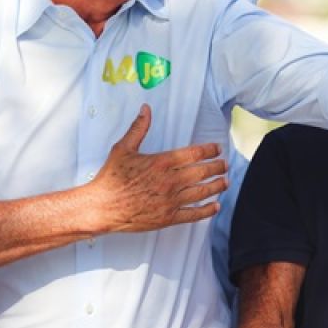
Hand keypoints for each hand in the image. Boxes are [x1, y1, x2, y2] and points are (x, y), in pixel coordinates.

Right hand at [86, 105, 227, 233]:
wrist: (102, 207)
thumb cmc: (111, 178)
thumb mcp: (123, 148)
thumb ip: (138, 128)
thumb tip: (145, 109)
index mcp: (161, 162)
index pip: (193, 154)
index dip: (209, 150)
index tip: (217, 149)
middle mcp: (169, 181)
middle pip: (202, 172)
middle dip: (217, 167)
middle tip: (225, 164)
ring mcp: (170, 200)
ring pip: (202, 192)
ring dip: (217, 186)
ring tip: (225, 182)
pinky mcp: (168, 218)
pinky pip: (193, 214)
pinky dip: (207, 210)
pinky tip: (215, 206)